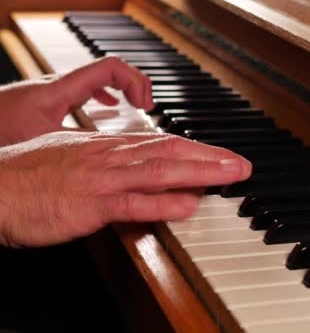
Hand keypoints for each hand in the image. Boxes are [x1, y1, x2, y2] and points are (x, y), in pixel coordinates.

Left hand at [0, 56, 152, 145]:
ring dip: (121, 91)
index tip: (145, 106)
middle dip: (135, 86)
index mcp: (63, 88)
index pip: (113, 67)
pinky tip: (107, 113)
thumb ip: (82, 144)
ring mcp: (54, 93)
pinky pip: (85, 91)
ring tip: (136, 109)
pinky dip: (103, 98)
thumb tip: (115, 153)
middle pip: (110, 71)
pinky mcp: (47, 103)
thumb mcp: (46, 142)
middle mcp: (60, 86)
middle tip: (148, 107)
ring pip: (97, 81)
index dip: (136, 82)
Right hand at [0, 131, 251, 247]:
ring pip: (160, 170)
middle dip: (212, 157)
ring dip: (201, 171)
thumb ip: (109, 162)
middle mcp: (111, 156)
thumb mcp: (74, 157)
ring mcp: (102, 179)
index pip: (163, 143)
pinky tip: (188, 204)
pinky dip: (162, 202)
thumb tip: (137, 167)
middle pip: (171, 151)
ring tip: (232, 175)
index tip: (224, 156)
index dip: (198, 149)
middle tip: (243, 165)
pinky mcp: (90, 204)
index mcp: (108, 146)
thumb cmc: (30, 175)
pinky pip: (132, 202)